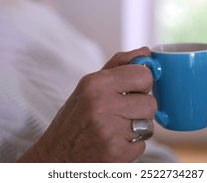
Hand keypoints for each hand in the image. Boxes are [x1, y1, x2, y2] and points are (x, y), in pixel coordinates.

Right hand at [18, 47, 156, 161]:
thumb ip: (119, 65)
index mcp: (96, 84)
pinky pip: (142, 145)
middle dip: (141, 109)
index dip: (143, 84)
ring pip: (149, 125)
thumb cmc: (75, 117)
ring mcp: (109, 131)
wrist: (56, 154)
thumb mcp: (89, 86)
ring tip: (116, 128)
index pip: (144, 75)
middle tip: (123, 113)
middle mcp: (102, 105)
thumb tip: (145, 52)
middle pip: (150, 103)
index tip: (134, 90)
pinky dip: (131, 146)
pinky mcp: (115, 153)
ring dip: (137, 128)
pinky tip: (113, 143)